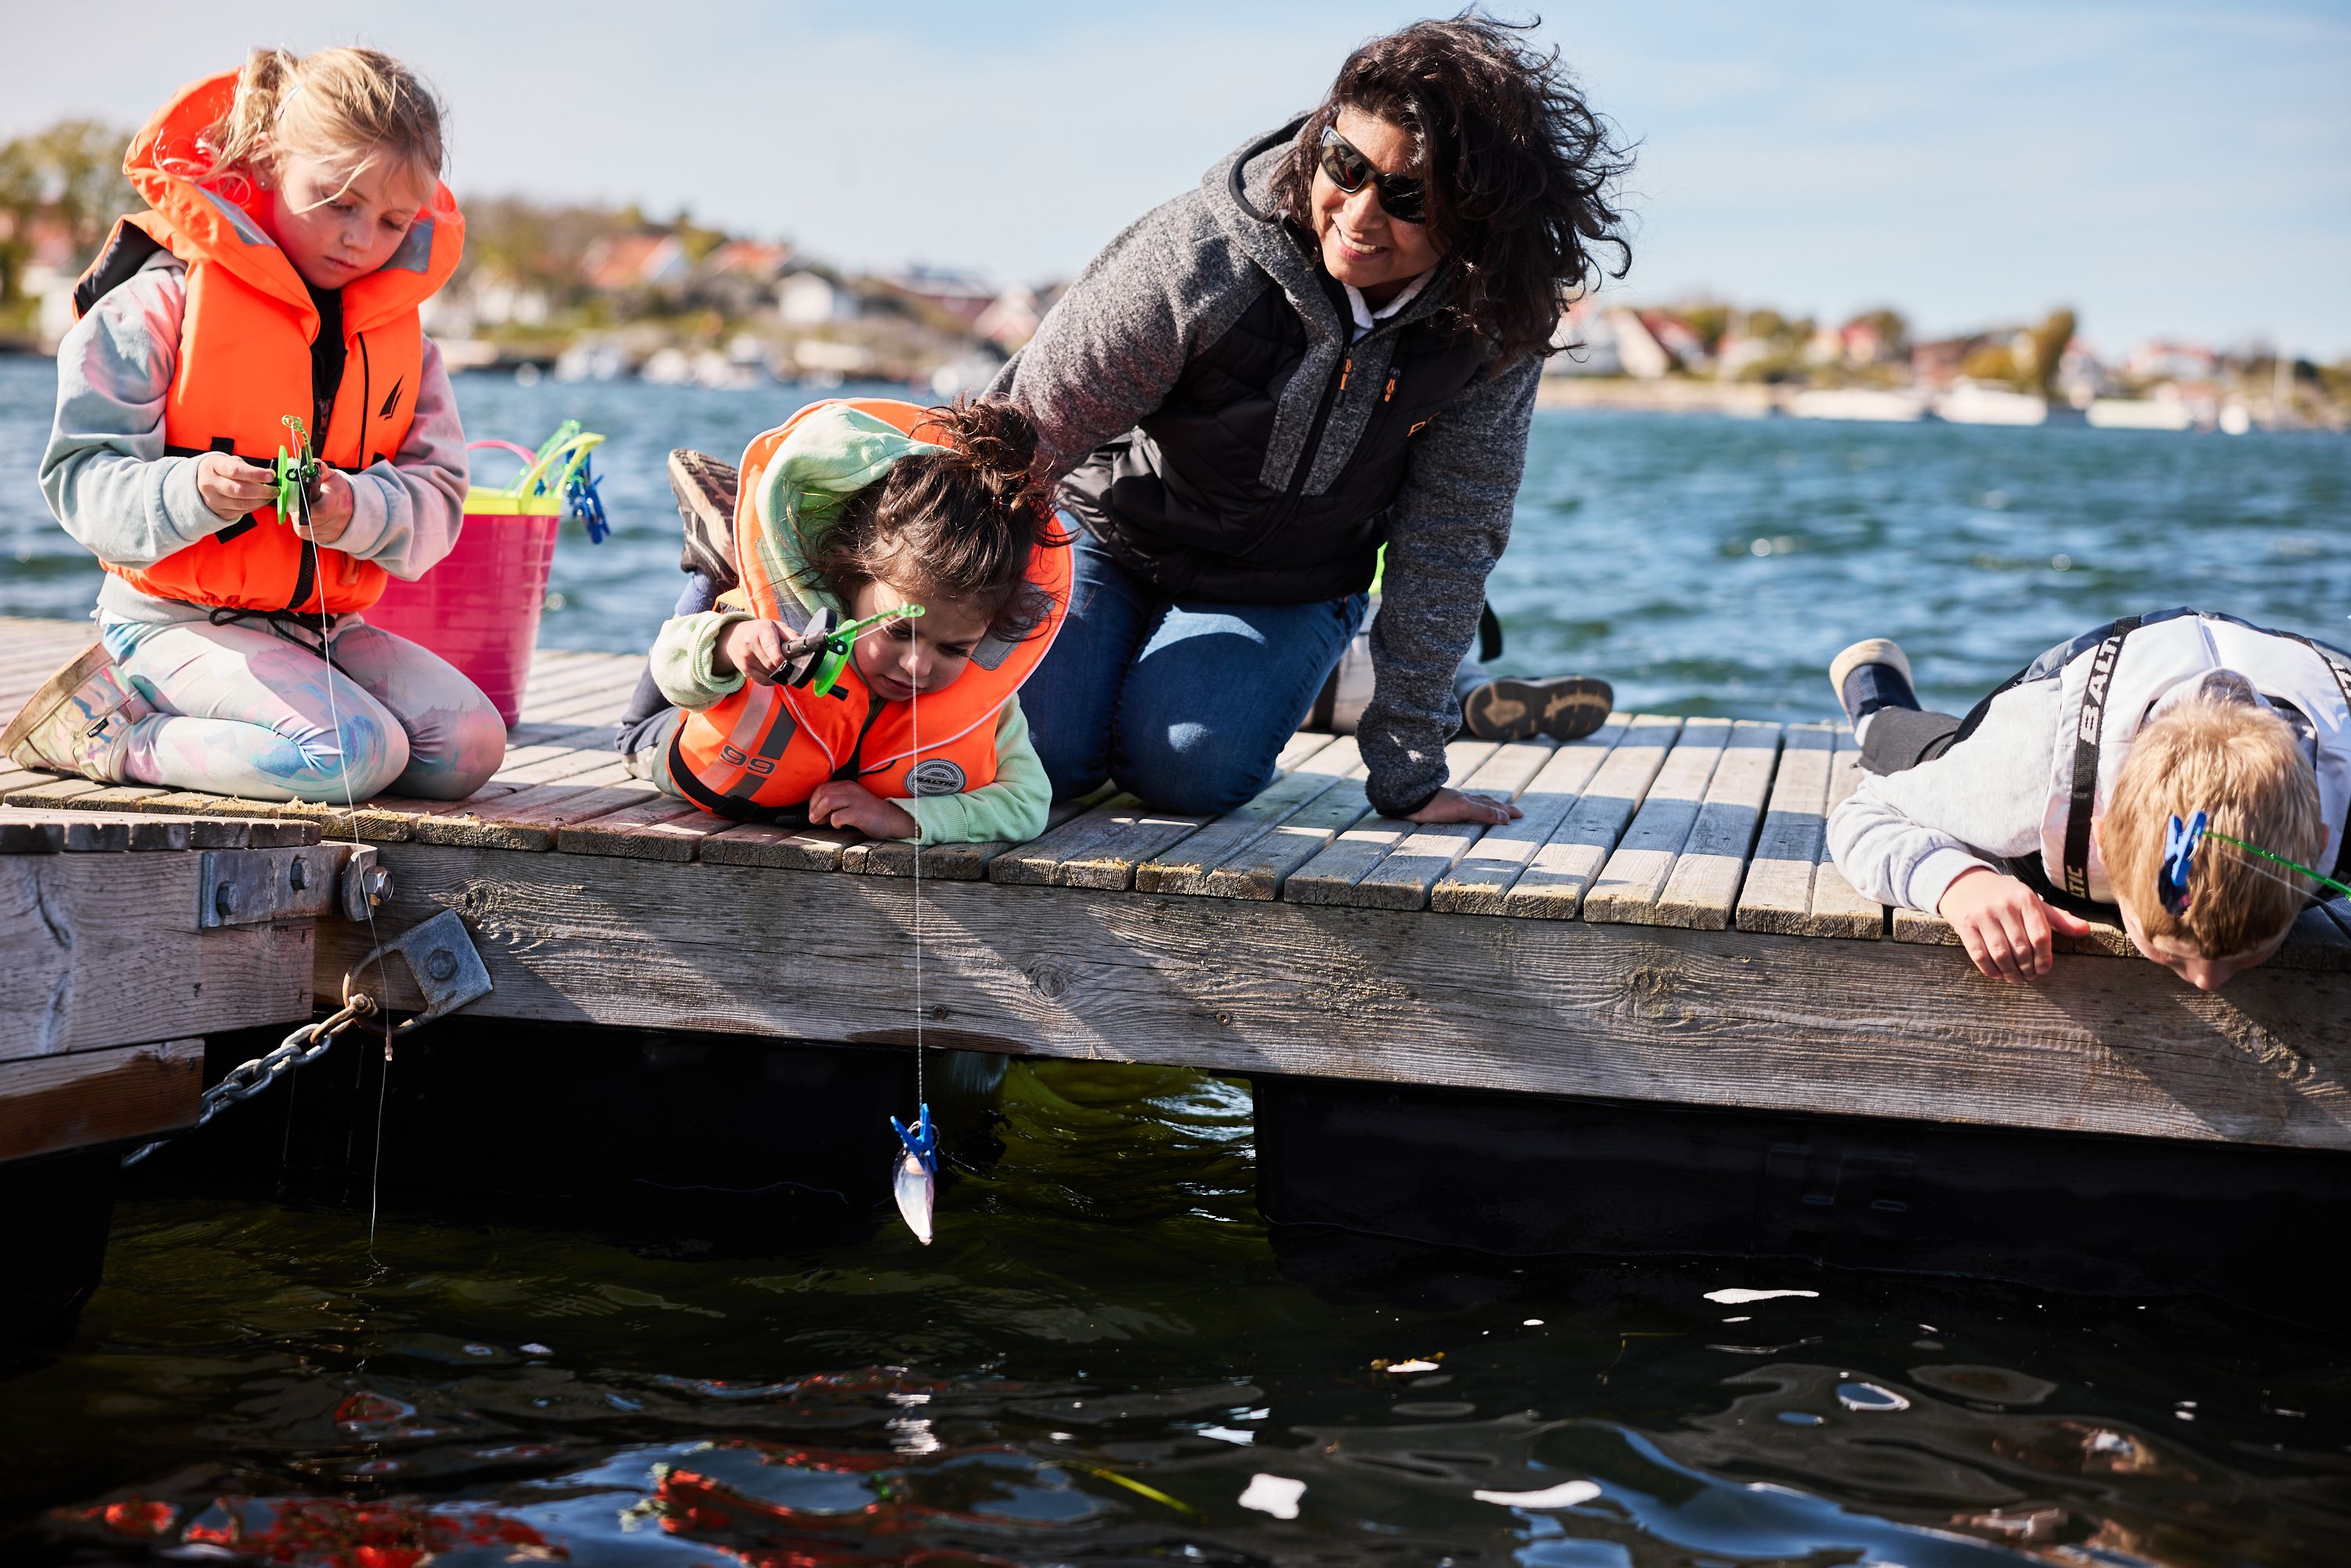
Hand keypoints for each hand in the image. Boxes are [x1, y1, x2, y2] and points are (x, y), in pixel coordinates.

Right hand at [194, 452, 276, 522]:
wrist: (198, 483)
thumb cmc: (218, 470)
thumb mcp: (228, 461)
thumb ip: (248, 467)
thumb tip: (269, 474)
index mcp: (213, 466)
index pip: (236, 471)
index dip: (256, 474)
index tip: (271, 476)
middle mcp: (210, 484)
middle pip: (240, 490)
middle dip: (262, 490)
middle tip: (275, 488)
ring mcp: (213, 500)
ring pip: (242, 503)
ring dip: (261, 500)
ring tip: (271, 495)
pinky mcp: (220, 512)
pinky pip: (242, 511)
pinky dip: (255, 506)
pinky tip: (261, 501)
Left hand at [291, 468, 352, 545]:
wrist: (352, 506)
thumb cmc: (336, 490)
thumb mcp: (330, 476)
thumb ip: (319, 469)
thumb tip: (313, 464)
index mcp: (339, 496)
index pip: (322, 509)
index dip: (305, 507)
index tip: (298, 500)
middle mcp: (341, 515)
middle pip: (310, 520)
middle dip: (297, 513)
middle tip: (296, 505)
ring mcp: (336, 528)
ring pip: (306, 528)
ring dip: (298, 520)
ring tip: (301, 511)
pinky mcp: (330, 537)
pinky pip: (307, 535)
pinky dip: (302, 528)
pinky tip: (306, 519)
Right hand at [714, 619, 794, 682]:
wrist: (734, 636)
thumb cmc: (760, 631)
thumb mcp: (776, 626)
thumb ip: (791, 635)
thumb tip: (804, 647)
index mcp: (762, 631)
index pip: (771, 647)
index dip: (780, 659)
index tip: (788, 665)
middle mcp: (750, 644)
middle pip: (770, 665)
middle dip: (783, 667)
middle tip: (789, 665)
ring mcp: (745, 658)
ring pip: (768, 674)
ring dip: (777, 673)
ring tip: (778, 665)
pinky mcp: (743, 669)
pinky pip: (762, 681)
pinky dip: (771, 680)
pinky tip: (773, 673)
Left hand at [808, 779, 919, 839]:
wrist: (890, 819)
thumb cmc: (869, 813)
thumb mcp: (852, 800)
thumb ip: (837, 801)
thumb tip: (816, 812)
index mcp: (847, 785)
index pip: (822, 788)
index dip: (813, 801)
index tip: (813, 812)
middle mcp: (850, 790)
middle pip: (822, 794)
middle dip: (814, 808)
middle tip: (814, 819)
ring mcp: (855, 800)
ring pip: (827, 802)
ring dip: (819, 814)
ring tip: (821, 822)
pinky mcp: (858, 812)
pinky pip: (837, 816)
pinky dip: (834, 823)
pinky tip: (840, 826)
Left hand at [1405, 787, 1523, 825]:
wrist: (1409, 798)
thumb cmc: (1434, 806)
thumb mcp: (1462, 810)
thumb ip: (1483, 812)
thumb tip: (1505, 818)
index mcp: (1469, 801)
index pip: (1493, 806)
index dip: (1506, 811)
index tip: (1520, 815)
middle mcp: (1462, 799)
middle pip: (1487, 802)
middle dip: (1502, 807)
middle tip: (1515, 811)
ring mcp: (1452, 800)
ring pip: (1476, 802)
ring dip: (1489, 805)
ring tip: (1496, 807)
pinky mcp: (1441, 804)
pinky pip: (1463, 804)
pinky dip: (1472, 806)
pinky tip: (1466, 808)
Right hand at [1936, 866, 2092, 982]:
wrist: (1964, 882)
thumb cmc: (2004, 895)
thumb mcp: (2031, 901)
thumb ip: (2058, 918)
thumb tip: (2085, 930)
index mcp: (2025, 899)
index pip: (2040, 935)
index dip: (2044, 957)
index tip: (2044, 969)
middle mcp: (2004, 906)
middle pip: (2021, 948)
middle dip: (2027, 968)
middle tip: (2029, 977)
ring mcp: (1982, 915)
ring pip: (2000, 953)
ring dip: (2009, 971)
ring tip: (2015, 978)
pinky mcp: (1964, 924)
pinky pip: (1978, 953)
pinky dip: (1988, 969)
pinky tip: (1996, 974)